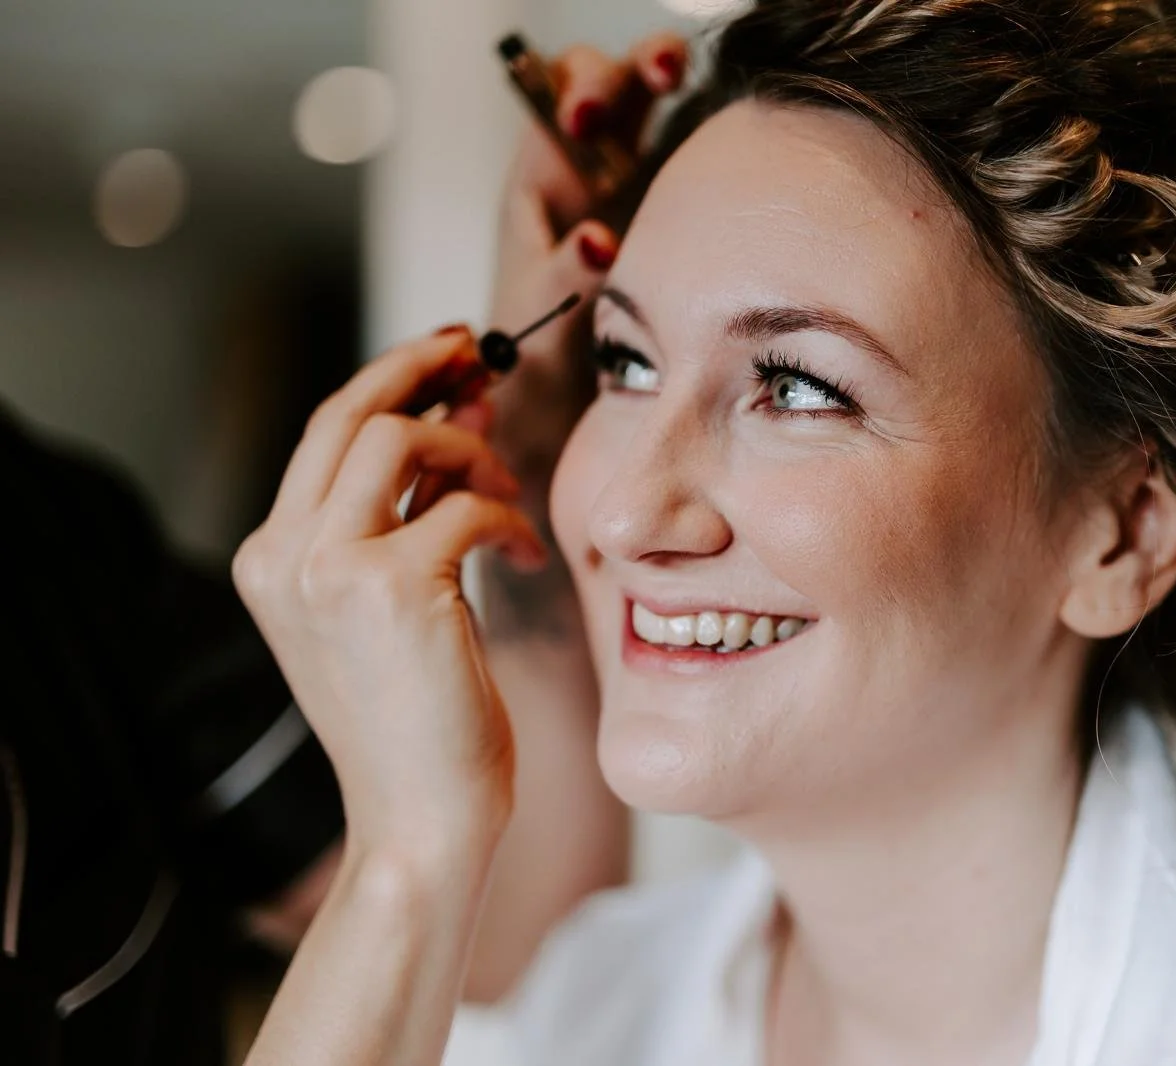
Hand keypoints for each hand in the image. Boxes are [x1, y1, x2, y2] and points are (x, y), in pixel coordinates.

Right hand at [233, 330, 547, 857]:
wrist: (422, 819)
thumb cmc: (418, 718)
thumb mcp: (392, 601)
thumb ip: (409, 508)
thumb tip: (462, 408)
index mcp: (268, 558)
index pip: (324, 433)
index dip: (391, 380)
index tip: (449, 356)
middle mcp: (280, 554)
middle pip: (351, 413)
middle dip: (423, 368)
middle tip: (484, 354)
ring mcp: (326, 568)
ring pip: (401, 438)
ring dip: (471, 449)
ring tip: (506, 492)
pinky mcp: (390, 586)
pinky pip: (466, 505)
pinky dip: (507, 520)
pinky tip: (521, 558)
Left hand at [487, 34, 687, 499]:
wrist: (565, 424)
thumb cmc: (536, 377)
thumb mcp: (536, 328)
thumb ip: (560, 281)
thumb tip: (599, 239)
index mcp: (544, 185)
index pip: (552, 98)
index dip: (574, 89)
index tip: (588, 118)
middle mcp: (594, 174)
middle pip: (612, 83)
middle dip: (631, 68)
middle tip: (662, 74)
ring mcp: (643, 189)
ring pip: (662, 106)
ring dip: (673, 81)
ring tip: (685, 81)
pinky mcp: (686, 214)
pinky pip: (704, 152)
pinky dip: (718, 136)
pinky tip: (737, 145)